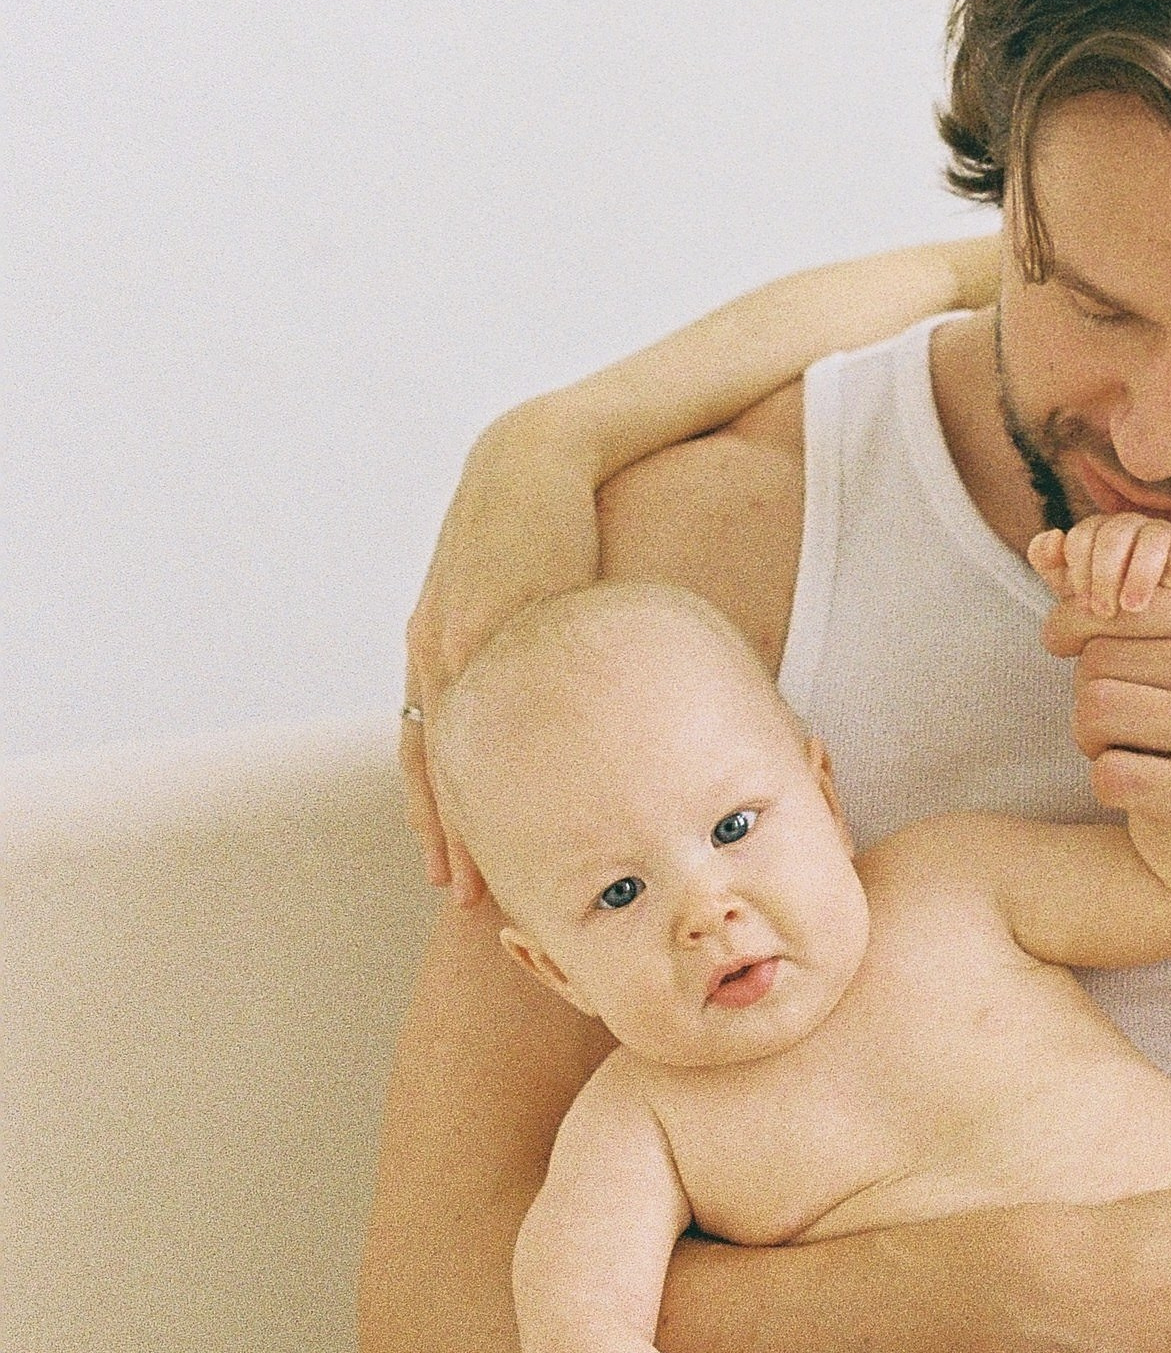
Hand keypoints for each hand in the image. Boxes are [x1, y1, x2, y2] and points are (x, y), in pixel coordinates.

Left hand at [402, 409, 605, 902]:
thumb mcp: (525, 597)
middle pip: (431, 759)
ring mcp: (458, 634)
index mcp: (436, 646)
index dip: (435, 813)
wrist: (541, 456)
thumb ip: (526, 654)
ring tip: (489, 869)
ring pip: (454, 744)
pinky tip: (529, 800)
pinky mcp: (495, 617)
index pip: (425, 747)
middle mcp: (435, 647)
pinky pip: (497, 707)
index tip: (449, 874)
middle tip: (465, 896)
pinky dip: (507, 760)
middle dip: (448, 832)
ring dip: (469, 814)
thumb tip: (564, 712)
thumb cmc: (544, 524)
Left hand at [1029, 512, 1170, 615]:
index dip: (1080, 570)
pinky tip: (1170, 587)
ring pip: (1152, 536)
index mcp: (1097, 532)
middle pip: (1114, 533)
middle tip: (1106, 612)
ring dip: (1140, 573)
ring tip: (1134, 607)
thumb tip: (1052, 535)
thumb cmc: (1109, 607)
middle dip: (1106, 574)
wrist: (1155, 628)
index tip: (1085, 606)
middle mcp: (1129, 526)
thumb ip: (1051, 564)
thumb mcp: (1073, 591)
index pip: (1083, 536)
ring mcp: (1163, 533)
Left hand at [1049, 577, 1170, 899]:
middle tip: (1111, 716)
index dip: (1077, 618)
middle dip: (1090, 686)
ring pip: (1095, 707)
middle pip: (1102, 654)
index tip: (1060, 640)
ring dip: (1091, 735)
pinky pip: (1109, 773)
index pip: (1133, 600)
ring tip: (1120, 747)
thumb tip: (1083, 588)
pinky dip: (1107, 781)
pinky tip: (1137, 787)